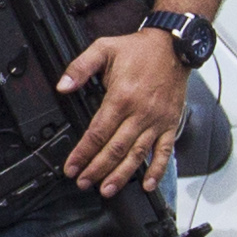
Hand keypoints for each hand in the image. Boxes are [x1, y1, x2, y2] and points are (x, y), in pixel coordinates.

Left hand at [58, 29, 188, 196]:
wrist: (174, 46)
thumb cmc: (140, 50)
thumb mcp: (103, 49)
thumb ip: (80, 68)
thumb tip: (63, 86)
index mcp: (121, 98)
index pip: (97, 133)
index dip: (82, 153)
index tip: (71, 167)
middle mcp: (140, 113)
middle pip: (115, 149)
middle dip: (97, 169)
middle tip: (84, 183)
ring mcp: (157, 121)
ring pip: (137, 155)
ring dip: (122, 175)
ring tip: (107, 189)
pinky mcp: (170, 124)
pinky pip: (165, 151)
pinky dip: (158, 169)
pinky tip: (149, 184)